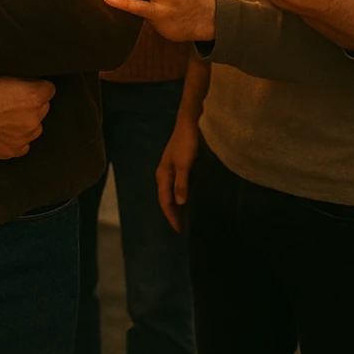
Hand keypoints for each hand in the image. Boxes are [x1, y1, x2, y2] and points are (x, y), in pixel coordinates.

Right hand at [0, 74, 55, 160]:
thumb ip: (22, 82)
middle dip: (32, 105)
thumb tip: (28, 83)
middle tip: (12, 101)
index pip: (49, 89)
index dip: (36, 86)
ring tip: (5, 117)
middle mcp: (33, 119)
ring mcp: (23, 138)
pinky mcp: (11, 151)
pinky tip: (2, 131)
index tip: (27, 87)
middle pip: (43, 108)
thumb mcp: (2, 74)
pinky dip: (16, 138)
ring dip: (25, 122)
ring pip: (34, 127)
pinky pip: (22, 144)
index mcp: (33, 97)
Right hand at [156, 115, 198, 233]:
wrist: (190, 123)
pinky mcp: (180, 167)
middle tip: (184, 229)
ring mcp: (172, 170)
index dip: (172, 216)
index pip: (165, 201)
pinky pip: (179, 188)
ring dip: (179, 207)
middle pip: (167, 199)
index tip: (180, 230)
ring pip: (173, 194)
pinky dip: (183, 197)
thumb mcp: (184, 164)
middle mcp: (165, 174)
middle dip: (174, 214)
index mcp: (163, 175)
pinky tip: (191, 201)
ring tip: (188, 220)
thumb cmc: (186, 143)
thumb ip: (181, 183)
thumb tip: (180, 203)